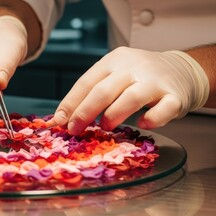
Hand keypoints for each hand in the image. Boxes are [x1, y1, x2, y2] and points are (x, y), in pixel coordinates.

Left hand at [49, 47, 208, 133]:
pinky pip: (163, 110)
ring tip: (105, 127)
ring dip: (112, 116)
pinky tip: (142, 125)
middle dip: (84, 113)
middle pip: (103, 91)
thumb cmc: (138, 77)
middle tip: (75, 130)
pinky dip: (150, 120)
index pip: (86, 82)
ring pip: (130, 99)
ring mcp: (155, 81)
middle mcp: (133, 67)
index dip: (70, 103)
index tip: (59, 121)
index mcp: (114, 60)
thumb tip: (63, 118)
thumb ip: (92, 92)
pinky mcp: (175, 96)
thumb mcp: (114, 75)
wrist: (182, 70)